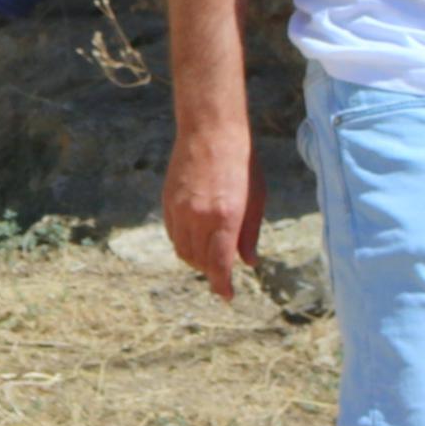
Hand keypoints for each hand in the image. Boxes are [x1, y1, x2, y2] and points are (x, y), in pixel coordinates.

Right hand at [162, 116, 262, 302]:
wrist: (210, 130)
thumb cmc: (241, 162)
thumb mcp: (256, 199)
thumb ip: (250, 234)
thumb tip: (248, 262)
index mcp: (225, 217)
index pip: (219, 265)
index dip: (222, 286)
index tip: (227, 296)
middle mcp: (199, 217)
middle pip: (199, 262)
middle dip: (212, 272)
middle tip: (224, 272)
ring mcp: (180, 209)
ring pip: (183, 251)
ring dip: (197, 260)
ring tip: (210, 256)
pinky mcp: (168, 201)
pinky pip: (173, 235)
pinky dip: (184, 244)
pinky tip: (196, 238)